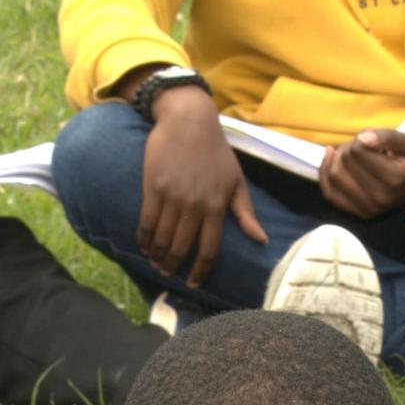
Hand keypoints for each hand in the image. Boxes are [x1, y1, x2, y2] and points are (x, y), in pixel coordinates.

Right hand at [134, 87, 261, 287]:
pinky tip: (143, 246)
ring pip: (162, 238)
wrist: (189, 121)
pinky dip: (143, 239)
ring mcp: (172, 197)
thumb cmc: (216, 151)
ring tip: (156, 263)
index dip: (200, 271)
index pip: (209, 249)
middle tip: (169, 274)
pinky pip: (146, 222)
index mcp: (217, 206)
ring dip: (157, 256)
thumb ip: (246, 212)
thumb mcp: (237, 180)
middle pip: (181, 247)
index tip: (194, 283)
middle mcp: (194, 205)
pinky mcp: (153, 188)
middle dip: (174, 266)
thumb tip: (261, 239)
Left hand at [320, 129, 404, 220]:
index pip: (357, 150)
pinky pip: (331, 195)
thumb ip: (386, 137)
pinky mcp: (361, 214)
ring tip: (350, 154)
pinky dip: (325, 177)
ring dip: (336, 160)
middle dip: (348, 148)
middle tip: (361, 146)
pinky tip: (330, 161)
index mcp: (394, 179)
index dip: (360, 139)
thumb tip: (361, 138)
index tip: (372, 140)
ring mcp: (369, 209)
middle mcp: (380, 198)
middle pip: (343, 163)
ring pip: (334, 177)